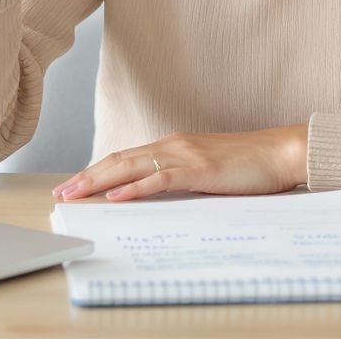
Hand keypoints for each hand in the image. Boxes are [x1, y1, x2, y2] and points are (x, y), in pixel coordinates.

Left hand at [51, 124, 309, 202]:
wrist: (280, 151)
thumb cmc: (248, 164)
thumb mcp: (207, 171)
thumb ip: (182, 178)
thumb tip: (157, 195)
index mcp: (175, 146)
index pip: (126, 157)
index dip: (97, 170)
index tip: (74, 184)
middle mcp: (174, 145)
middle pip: (120, 159)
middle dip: (87, 177)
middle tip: (61, 193)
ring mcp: (185, 154)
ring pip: (131, 166)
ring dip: (99, 181)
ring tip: (75, 193)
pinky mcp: (198, 168)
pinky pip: (159, 178)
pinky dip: (134, 187)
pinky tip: (116, 196)